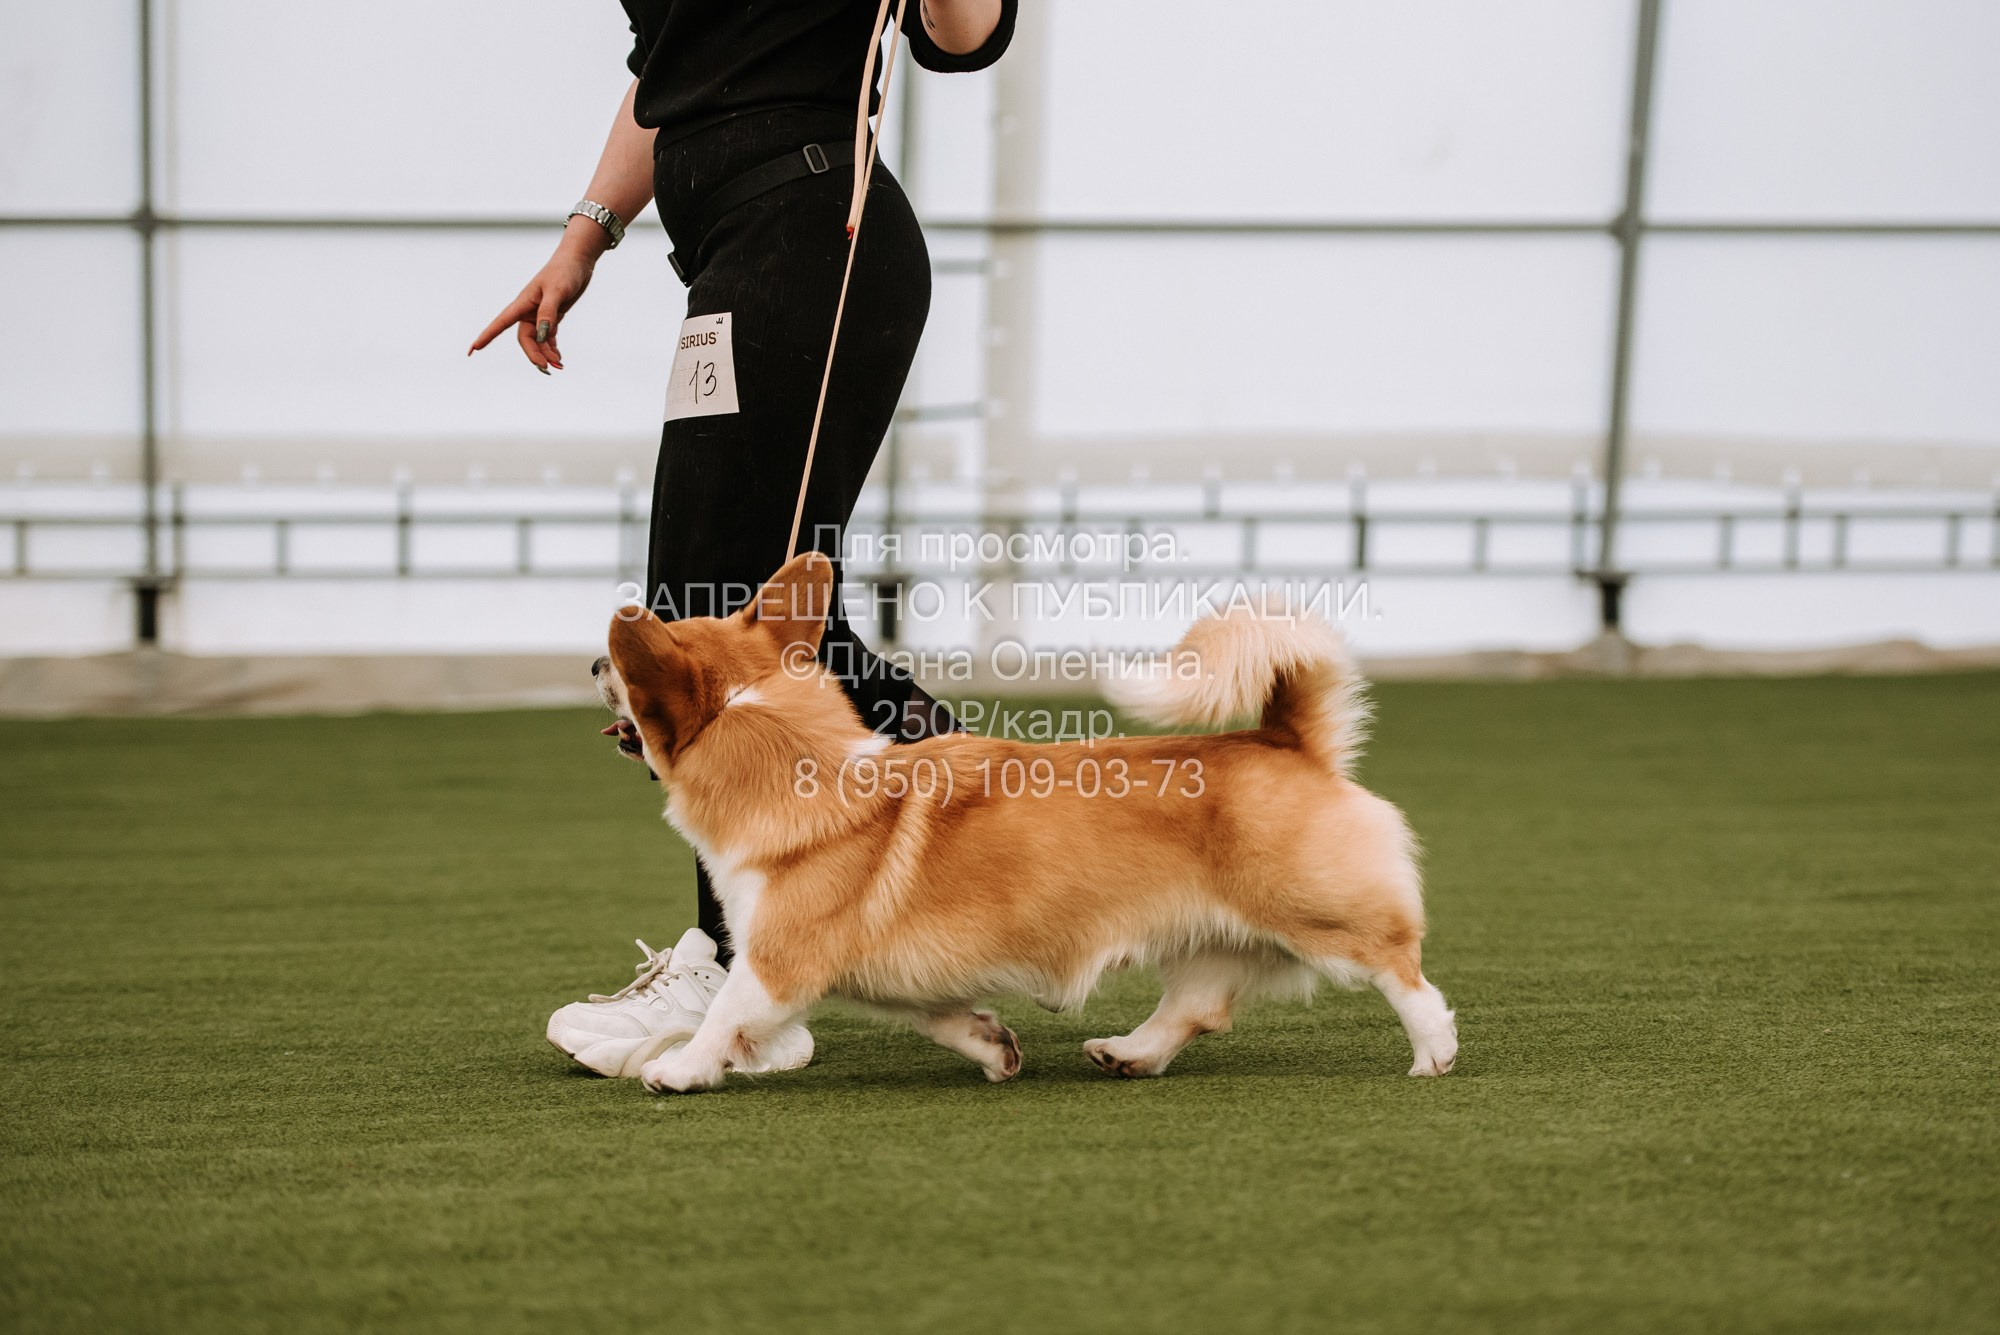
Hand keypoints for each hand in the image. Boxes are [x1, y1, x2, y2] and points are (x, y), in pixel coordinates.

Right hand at [467, 240, 597, 372]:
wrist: (577, 262)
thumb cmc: (564, 271)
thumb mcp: (556, 291)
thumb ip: (548, 313)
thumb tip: (541, 336)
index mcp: (523, 303)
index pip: (501, 323)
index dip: (487, 336)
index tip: (473, 349)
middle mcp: (528, 310)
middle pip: (525, 339)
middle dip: (534, 354)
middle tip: (547, 368)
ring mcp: (539, 314)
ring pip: (537, 341)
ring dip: (546, 354)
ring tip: (559, 365)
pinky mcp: (552, 316)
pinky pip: (548, 337)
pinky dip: (552, 348)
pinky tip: (558, 357)